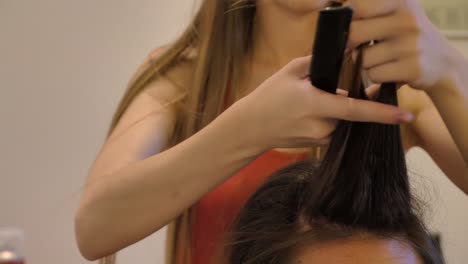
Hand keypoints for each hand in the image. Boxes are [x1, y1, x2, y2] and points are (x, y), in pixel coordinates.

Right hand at [227, 56, 413, 150]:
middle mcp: (320, 126)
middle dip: (356, 100)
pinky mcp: (318, 145)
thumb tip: (348, 49)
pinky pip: (335, 130)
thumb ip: (319, 61)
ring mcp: (319, 139)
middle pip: (353, 114)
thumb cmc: (268, 98)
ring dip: (342, 110)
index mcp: (314, 105)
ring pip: (345, 122)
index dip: (381, 113)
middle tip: (342, 87)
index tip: (405, 115)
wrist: (250, 129)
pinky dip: (333, 119)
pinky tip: (313, 112)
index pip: (355, 110)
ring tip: (317, 100)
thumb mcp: (289, 72)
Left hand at [346, 0, 457, 90]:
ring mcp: (411, 44)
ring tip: (381, 58)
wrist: (441, 61)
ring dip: (364, 63)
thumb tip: (328, 13)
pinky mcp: (412, 67)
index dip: (346, 18)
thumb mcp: (394, 11)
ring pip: (362, 58)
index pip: (357, 5)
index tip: (347, 26)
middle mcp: (406, 19)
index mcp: (399, 0)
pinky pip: (374, 75)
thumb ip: (366, 9)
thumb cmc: (406, 34)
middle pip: (354, 33)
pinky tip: (389, 70)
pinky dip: (376, 76)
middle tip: (359, 46)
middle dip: (350, 44)